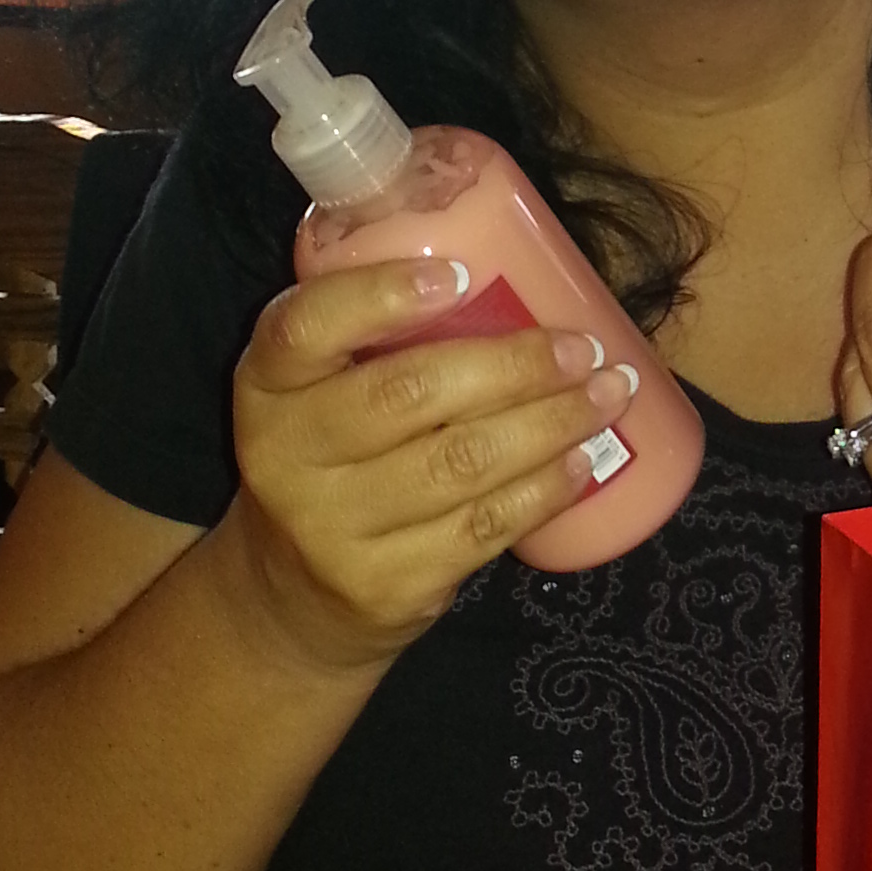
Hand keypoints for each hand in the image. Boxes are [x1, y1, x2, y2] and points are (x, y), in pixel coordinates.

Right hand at [226, 258, 636, 667]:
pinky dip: (544, 489)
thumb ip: (374, 341)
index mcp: (265, 385)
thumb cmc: (330, 461)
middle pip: (407, 395)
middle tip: (581, 347)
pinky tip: (582, 462)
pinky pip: (482, 526)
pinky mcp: (386, 585)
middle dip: (513, 366)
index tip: (463, 275)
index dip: (382, 296)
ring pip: (460, 463)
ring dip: (549, 424)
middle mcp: (284, 456)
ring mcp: (332, 529)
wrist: (291, 595)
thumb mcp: (316, 394)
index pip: (306, 327)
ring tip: (606, 395)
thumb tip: (511, 276)